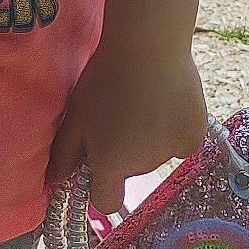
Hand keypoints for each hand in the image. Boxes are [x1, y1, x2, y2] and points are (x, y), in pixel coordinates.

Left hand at [46, 42, 207, 213]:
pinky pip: (182, 140)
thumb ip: (64, 154)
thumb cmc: (105, 78)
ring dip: (151, 136)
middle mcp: (142, 168)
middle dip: (125, 149)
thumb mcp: (75, 114)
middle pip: (131, 169)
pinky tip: (169, 99)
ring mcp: (171, 153)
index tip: (99, 164)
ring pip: (157, 152)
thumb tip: (54, 183)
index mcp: (110, 165)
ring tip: (145, 98)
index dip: (101, 187)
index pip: (106, 201)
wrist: (148, 47)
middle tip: (120, 111)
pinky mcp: (194, 136)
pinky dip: (176, 126)